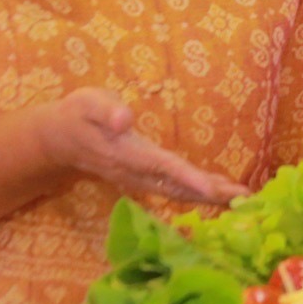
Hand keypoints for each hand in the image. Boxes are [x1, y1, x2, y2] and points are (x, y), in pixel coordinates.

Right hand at [31, 88, 246, 205]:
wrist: (58, 140)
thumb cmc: (77, 115)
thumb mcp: (87, 103)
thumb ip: (106, 110)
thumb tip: (124, 118)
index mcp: (126, 153)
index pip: (163, 167)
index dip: (189, 178)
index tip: (215, 190)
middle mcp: (135, 172)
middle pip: (178, 187)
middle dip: (211, 195)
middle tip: (244, 200)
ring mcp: (139, 179)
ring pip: (178, 192)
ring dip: (209, 198)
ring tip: (240, 200)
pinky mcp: (143, 179)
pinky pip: (174, 189)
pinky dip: (198, 193)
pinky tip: (218, 193)